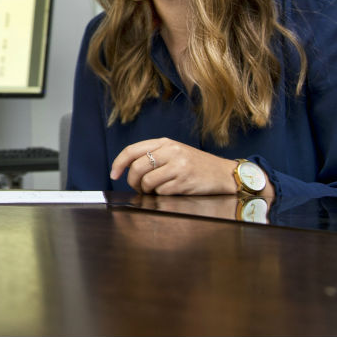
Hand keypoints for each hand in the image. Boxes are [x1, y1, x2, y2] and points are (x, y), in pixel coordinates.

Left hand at [110, 137, 242, 195]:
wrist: (223, 173)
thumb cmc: (195, 164)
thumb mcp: (174, 151)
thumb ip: (153, 155)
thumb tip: (127, 168)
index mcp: (165, 142)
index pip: (132, 150)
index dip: (119, 163)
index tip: (114, 174)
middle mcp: (171, 151)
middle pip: (137, 167)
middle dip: (133, 181)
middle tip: (138, 187)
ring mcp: (178, 166)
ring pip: (147, 181)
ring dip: (147, 190)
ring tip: (154, 190)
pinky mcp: (185, 181)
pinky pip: (161, 191)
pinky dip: (160, 194)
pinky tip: (168, 191)